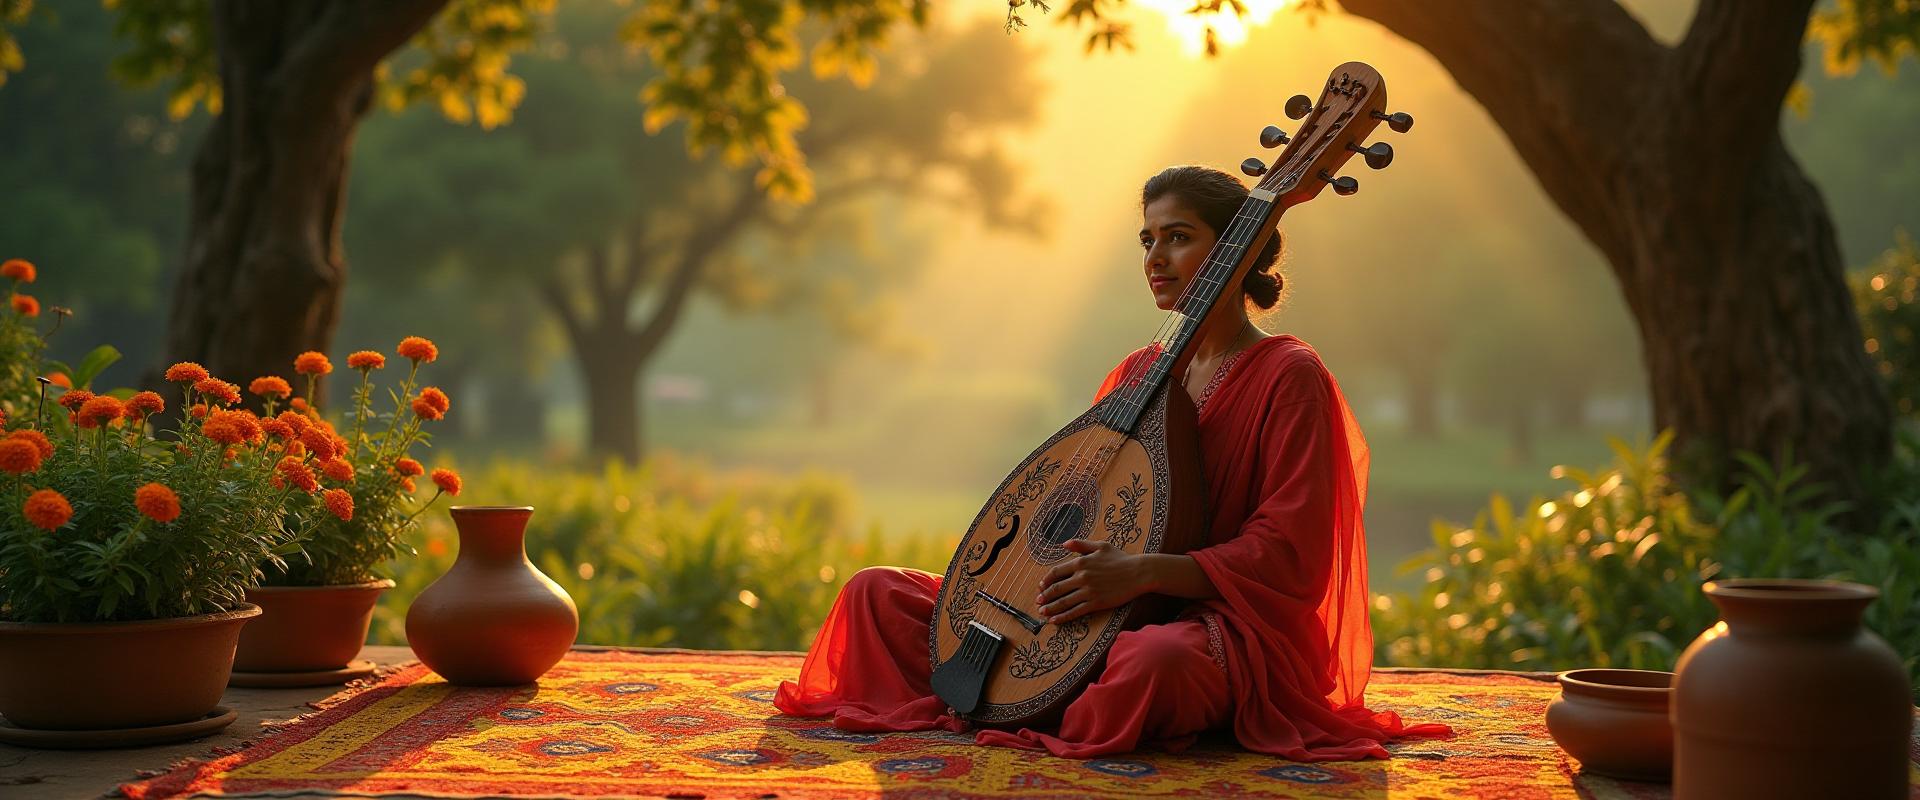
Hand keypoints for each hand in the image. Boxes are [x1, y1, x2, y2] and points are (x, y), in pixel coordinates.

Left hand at [1035, 538, 1150, 623]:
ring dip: (1050, 608)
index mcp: (1081, 562)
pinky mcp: (1096, 603)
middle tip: (1038, 601)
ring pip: (1064, 602)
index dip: (1046, 580)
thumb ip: (1080, 544)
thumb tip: (1064, 544)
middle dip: (1045, 596)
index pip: (1056, 572)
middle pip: (1057, 589)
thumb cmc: (1121, 558)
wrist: (1139, 573)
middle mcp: (1082, 577)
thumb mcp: (1100, 546)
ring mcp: (1088, 591)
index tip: (1041, 586)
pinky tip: (1055, 620)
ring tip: (1042, 612)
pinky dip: (1063, 616)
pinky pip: (1075, 611)